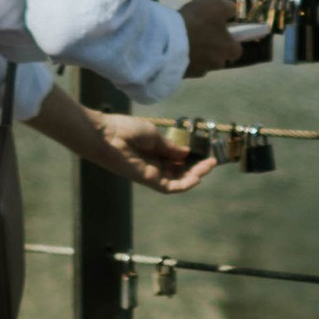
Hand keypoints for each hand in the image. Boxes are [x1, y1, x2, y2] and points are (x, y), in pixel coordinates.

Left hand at [98, 114, 215, 195]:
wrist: (107, 136)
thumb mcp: (154, 135)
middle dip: (196, 167)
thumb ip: (170, 147)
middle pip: (179, 171)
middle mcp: (154, 165)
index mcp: (154, 152)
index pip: (176, 159)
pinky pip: (170, 187)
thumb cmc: (127, 130)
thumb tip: (186, 153)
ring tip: (208, 167)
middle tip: (211, 162)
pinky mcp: (149, 180)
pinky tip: (197, 178)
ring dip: (194, 175)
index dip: (191, 157)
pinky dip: (184, 185)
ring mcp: (152, 174)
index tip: (204, 152)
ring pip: (177, 180)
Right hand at [178, 0, 247, 74]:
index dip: (230, 42)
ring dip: (197, 55)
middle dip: (212, 50)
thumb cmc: (197, 22)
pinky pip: (186, 67)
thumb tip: (232, 12)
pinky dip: (183, 59)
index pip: (236, 50)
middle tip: (201, 35)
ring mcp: (199, 71)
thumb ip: (228, 8)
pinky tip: (176, 49)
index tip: (221, 33)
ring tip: (185, 41)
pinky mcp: (182, 75)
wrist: (169, 40)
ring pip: (202, 63)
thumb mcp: (216, 5)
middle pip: (218, 58)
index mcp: (228, 49)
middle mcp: (216, 64)